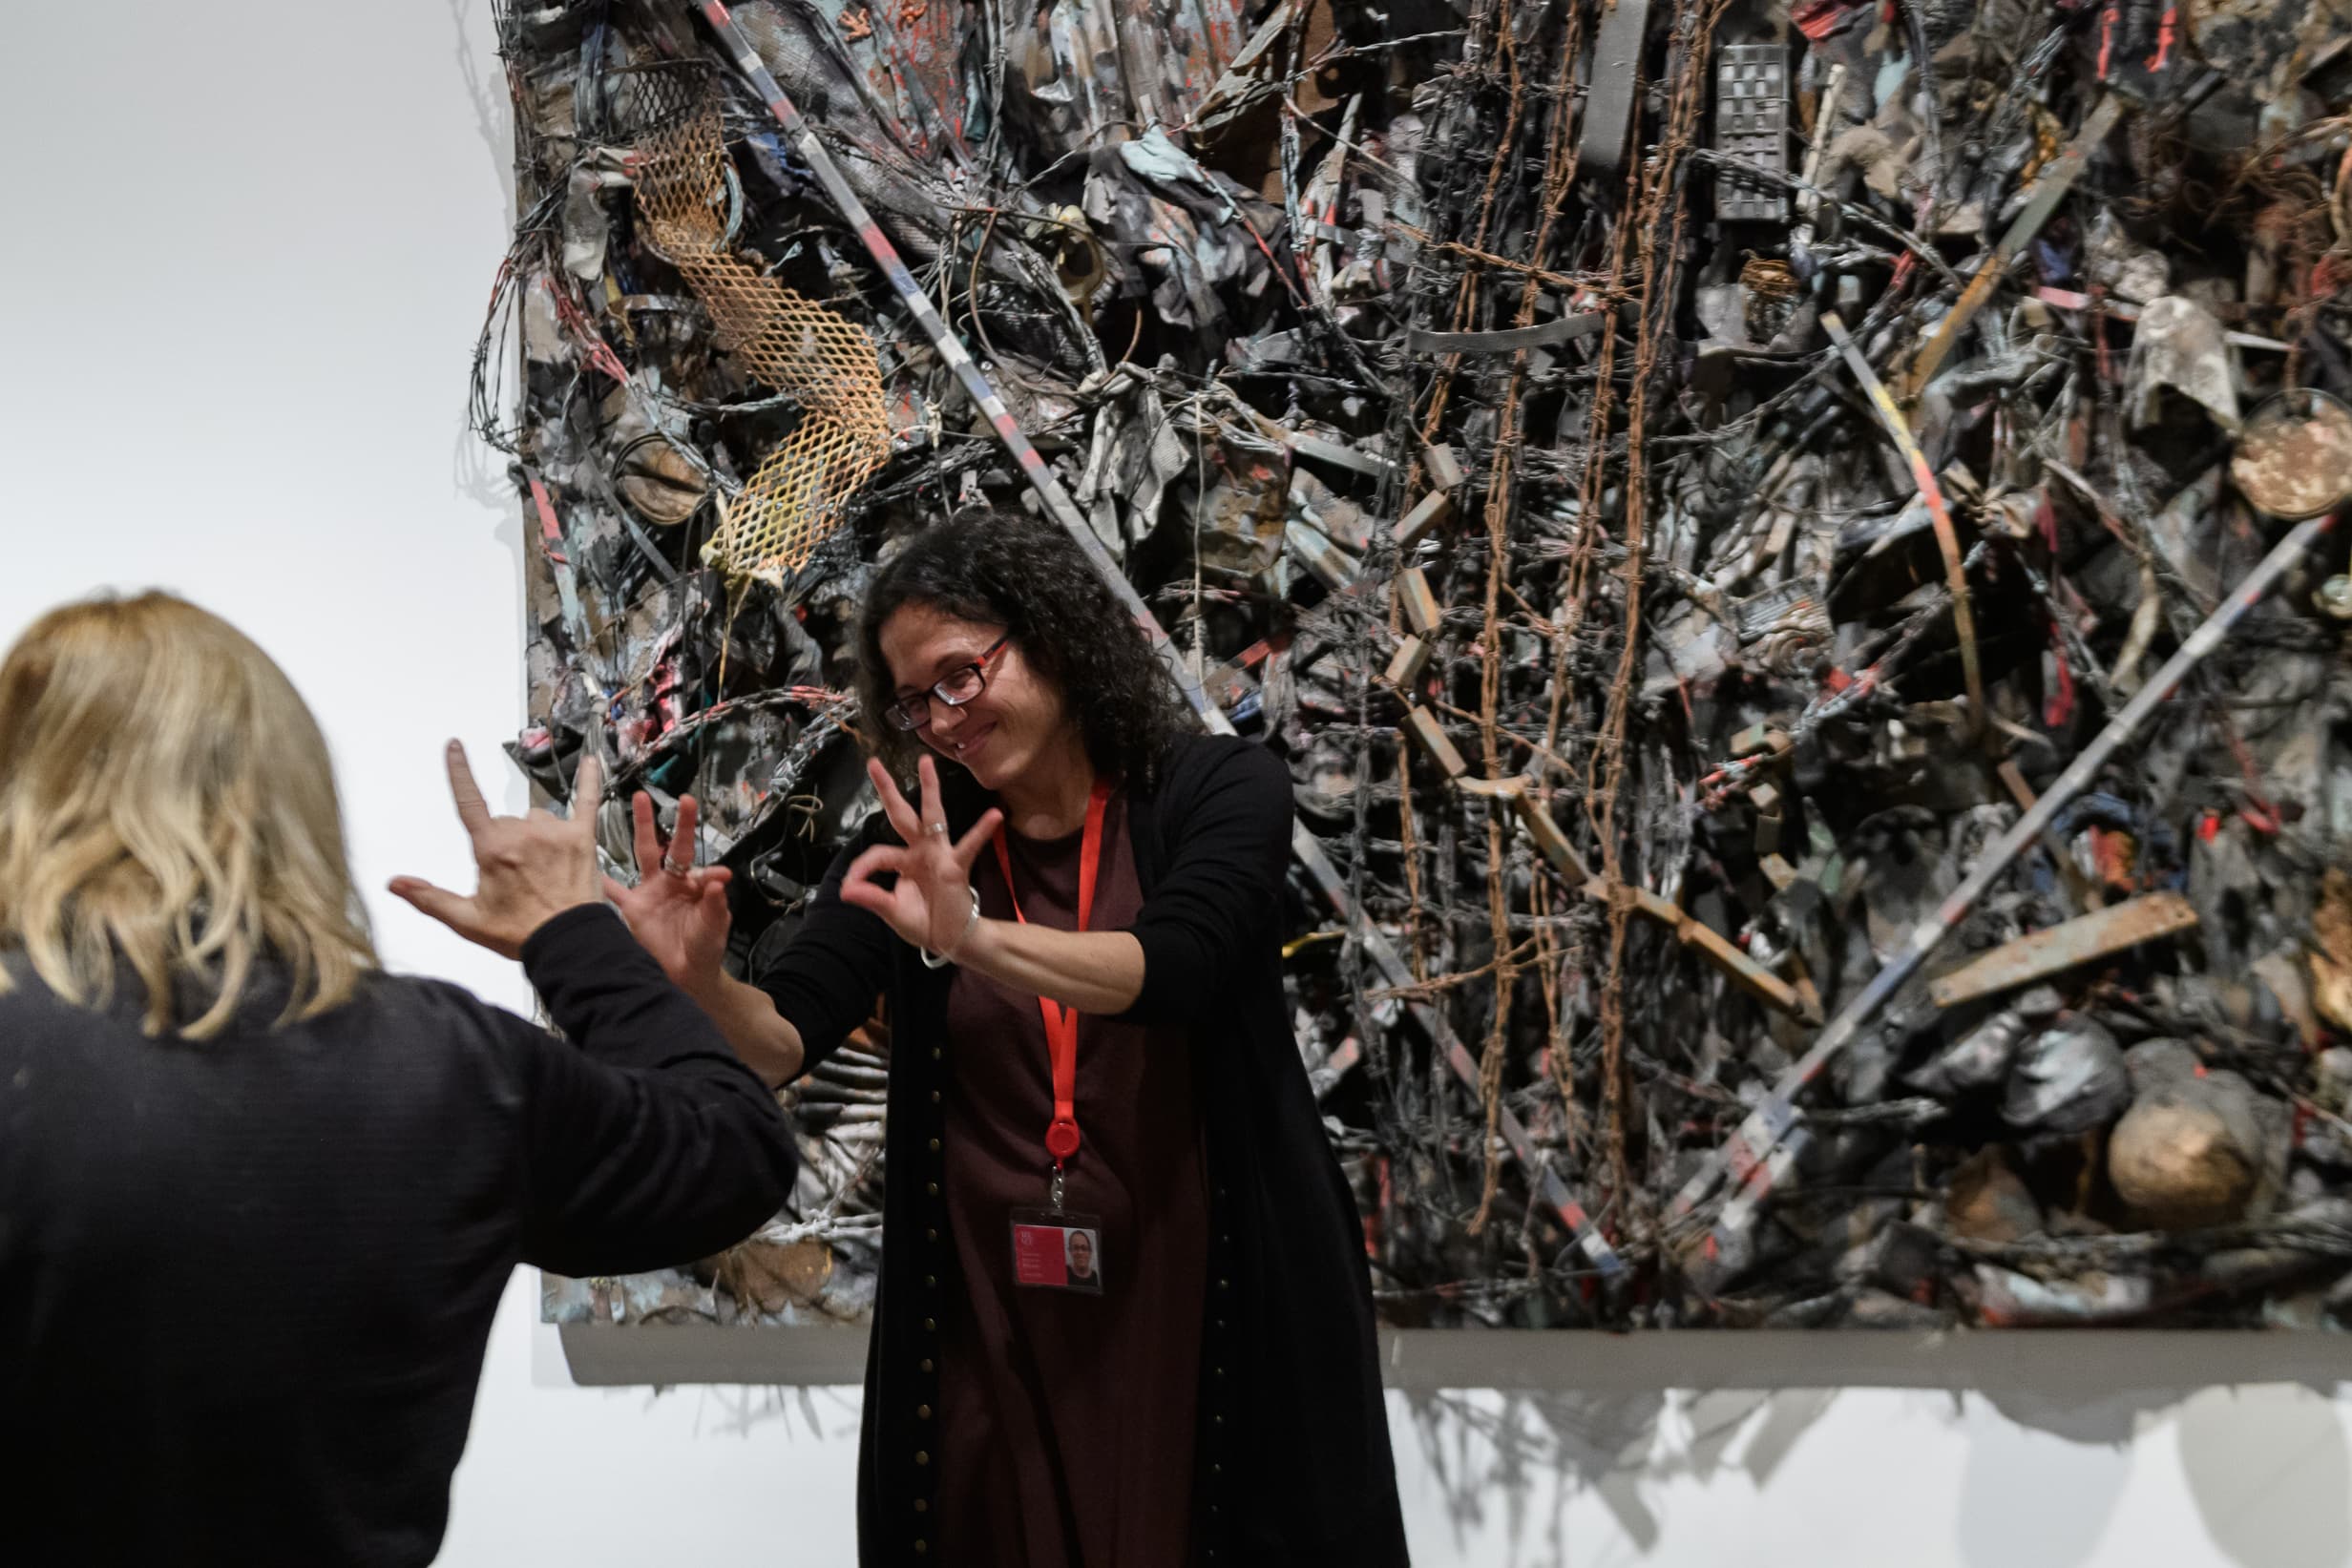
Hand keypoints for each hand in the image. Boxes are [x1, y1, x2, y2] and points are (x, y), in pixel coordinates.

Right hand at [391, 742, 605, 958]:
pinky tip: (589, 761)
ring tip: (544, 869)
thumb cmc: (521, 933)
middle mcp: (523, 834)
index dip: (460, 773)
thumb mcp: (468, 920)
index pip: (469, 802)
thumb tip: (395, 884)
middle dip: (506, 843)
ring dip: (536, 835)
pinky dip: (589, 780)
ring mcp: (555, 833)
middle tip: (517, 877)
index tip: (455, 748)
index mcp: (493, 849)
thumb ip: (429, 898)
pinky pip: (587, 801)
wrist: (568, 943)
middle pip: (506, 822)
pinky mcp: (582, 837)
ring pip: (536, 818)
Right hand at [603, 790, 734, 994]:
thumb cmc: (704, 947)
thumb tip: (721, 879)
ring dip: (643, 828)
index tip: (721, 875)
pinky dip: (600, 880)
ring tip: (640, 800)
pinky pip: (614, 892)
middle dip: (681, 822)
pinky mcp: (634, 907)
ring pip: (646, 854)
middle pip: (674, 847)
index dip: (710, 873)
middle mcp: (674, 882)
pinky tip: (588, 862)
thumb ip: (716, 905)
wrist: (685, 973)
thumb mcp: (714, 928)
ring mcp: (652, 891)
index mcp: (696, 887)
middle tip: (685, 799)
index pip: (702, 872)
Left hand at [841, 755, 1001, 955]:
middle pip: (901, 815)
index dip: (861, 868)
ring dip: (929, 790)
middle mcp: (920, 851)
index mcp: (903, 862)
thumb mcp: (892, 912)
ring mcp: (939, 855)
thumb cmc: (924, 923)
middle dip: (888, 790)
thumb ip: (872, 898)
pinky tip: (994, 815)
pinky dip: (981, 831)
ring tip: (925, 764)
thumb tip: (844, 890)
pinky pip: (969, 846)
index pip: (878, 853)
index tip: (849, 887)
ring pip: (933, 817)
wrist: (951, 940)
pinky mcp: (956, 866)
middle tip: (873, 763)